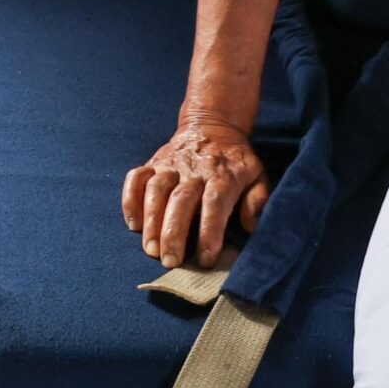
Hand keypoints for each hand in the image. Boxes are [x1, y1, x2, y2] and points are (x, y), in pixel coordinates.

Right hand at [123, 120, 269, 268]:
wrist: (213, 126)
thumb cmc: (236, 162)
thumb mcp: (257, 176)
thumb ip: (257, 201)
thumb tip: (250, 226)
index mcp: (223, 175)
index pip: (214, 203)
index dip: (209, 231)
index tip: (206, 258)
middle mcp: (194, 169)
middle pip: (181, 200)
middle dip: (173, 233)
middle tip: (170, 261)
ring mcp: (170, 165)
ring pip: (156, 190)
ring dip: (151, 220)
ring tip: (151, 249)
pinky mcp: (153, 162)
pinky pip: (136, 178)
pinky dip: (130, 199)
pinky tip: (133, 224)